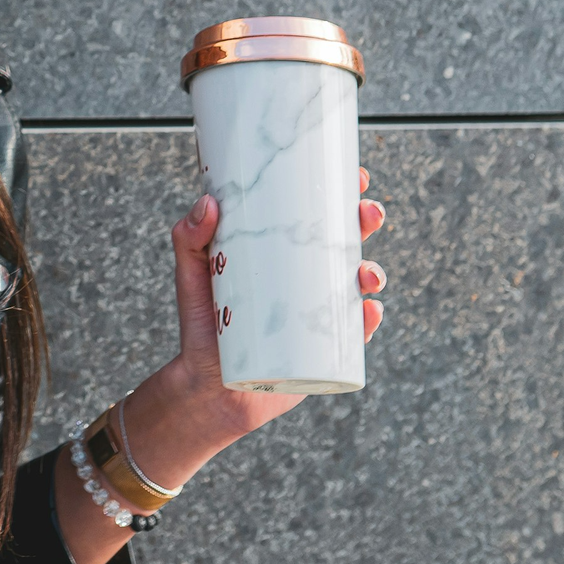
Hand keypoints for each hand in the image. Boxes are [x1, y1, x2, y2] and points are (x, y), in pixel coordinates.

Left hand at [55, 168, 386, 563]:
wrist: (208, 388)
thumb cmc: (203, 326)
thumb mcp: (191, 275)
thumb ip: (189, 238)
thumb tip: (208, 202)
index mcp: (282, 253)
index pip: (317, 215)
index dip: (340, 193)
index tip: (353, 175)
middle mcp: (307, 279)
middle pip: (347, 243)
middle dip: (365, 223)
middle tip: (368, 213)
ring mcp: (320, 312)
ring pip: (359, 285)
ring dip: (374, 271)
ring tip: (365, 272)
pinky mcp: (326, 350)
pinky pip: (356, 332)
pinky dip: (367, 321)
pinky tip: (368, 310)